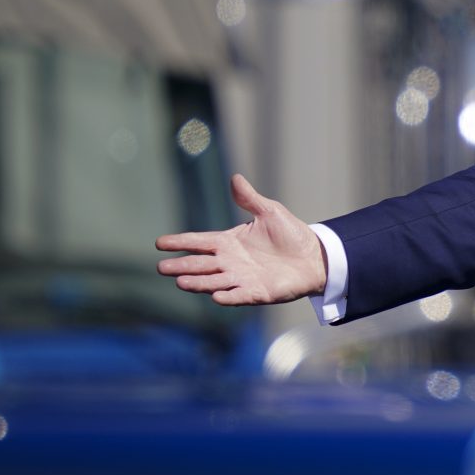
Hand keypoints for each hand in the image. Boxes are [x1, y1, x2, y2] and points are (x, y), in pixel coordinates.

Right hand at [156, 174, 326, 305]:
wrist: (315, 256)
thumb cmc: (290, 234)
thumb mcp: (270, 212)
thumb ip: (250, 199)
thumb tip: (235, 178)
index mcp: (229, 242)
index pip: (199, 241)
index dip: (180, 241)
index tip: (159, 243)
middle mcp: (230, 262)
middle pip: (200, 264)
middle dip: (181, 265)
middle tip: (162, 267)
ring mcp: (242, 279)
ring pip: (214, 281)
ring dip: (198, 282)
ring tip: (180, 281)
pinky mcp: (257, 293)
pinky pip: (239, 295)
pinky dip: (228, 297)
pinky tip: (216, 296)